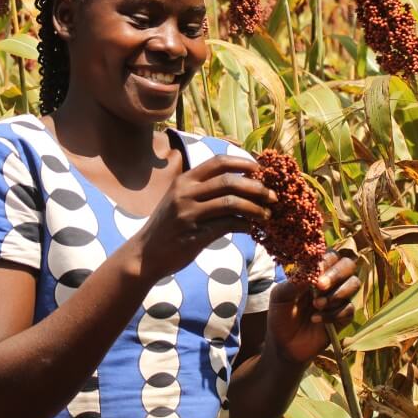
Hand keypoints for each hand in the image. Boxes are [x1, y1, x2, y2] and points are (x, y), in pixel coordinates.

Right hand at [134, 155, 276, 280]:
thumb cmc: (167, 227)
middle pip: (229, 181)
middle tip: (273, 196)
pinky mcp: (195, 234)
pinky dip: (245, 226)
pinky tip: (252, 229)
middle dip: (256, 188)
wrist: (145, 254)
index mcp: (184, 181)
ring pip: (232, 203)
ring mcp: (189, 214)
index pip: (218, 162)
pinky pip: (228, 225)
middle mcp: (185, 193)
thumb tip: (240, 185)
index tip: (260, 170)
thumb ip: (202, 190)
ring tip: (267, 215)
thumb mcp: (178, 200)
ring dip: (255, 208)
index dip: (243, 163)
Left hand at [266, 251, 359, 364]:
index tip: (316, 270)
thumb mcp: (280, 296)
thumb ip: (295, 282)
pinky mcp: (344, 317)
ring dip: (336, 294)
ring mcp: (338, 299)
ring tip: (316, 305)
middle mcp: (330, 282)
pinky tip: (316, 319)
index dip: (326, 260)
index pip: (329, 255)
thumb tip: (312, 271)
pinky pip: (349, 309)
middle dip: (336, 274)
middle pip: (348, 265)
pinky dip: (333, 314)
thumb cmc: (280, 315)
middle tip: (320, 286)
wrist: (284, 344)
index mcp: (314, 272)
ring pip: (354, 284)